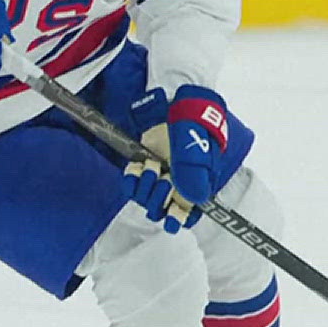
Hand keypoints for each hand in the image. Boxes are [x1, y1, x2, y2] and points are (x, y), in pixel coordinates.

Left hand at [120, 84, 232, 227]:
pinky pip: (130, 187)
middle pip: (161, 210)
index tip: (171, 220)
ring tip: (153, 165)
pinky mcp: (142, 168)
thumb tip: (194, 201)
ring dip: (146, 187)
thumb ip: (194, 174)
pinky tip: (136, 169)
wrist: (177, 106)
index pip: (186, 216)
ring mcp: (158, 177)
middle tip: (165, 178)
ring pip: (144, 200)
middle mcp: (175, 186)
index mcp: (195, 186)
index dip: (177, 220)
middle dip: (159, 197)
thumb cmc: (194, 128)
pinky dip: (130, 180)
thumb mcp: (197, 150)